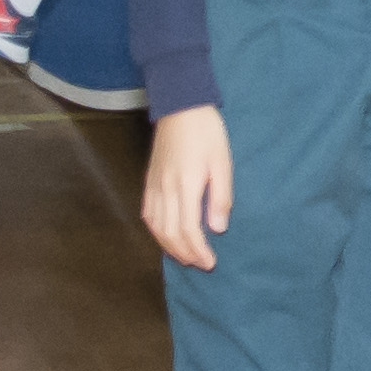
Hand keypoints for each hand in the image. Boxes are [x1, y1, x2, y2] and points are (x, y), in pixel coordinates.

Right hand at [141, 106, 233, 270]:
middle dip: (185, 254)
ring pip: (156, 227)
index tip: (210, 263)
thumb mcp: (222, 162)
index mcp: (185, 185)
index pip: (189, 230)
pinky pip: (148, 213)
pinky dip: (156, 231)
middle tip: (201, 264)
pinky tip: (165, 236)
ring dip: (169, 246)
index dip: (198, 251)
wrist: (179, 106)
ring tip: (185, 256)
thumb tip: (217, 229)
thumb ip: (220, 196)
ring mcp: (154, 185)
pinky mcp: (149, 181)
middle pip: (170, 233)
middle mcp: (165, 189)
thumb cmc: (206, 132)